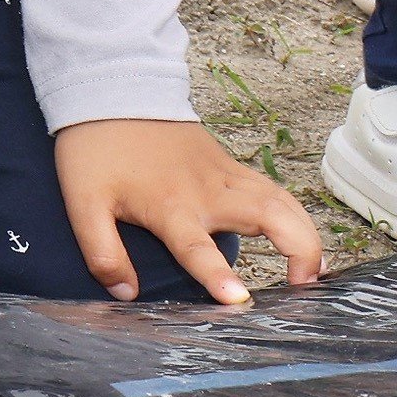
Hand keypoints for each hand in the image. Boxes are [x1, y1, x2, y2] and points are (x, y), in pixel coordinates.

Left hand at [55, 118, 318, 304]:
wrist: (111, 95)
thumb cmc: (95, 151)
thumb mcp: (82, 204)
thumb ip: (102, 252)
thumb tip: (125, 294)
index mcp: (170, 207)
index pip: (199, 248)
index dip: (218, 275)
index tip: (240, 300)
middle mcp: (208, 193)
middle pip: (271, 218)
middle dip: (299, 251)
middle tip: (305, 287)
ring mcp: (225, 176)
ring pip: (283, 203)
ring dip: (307, 234)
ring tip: (315, 272)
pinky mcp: (231, 166)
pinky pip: (274, 191)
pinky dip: (295, 214)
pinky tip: (301, 236)